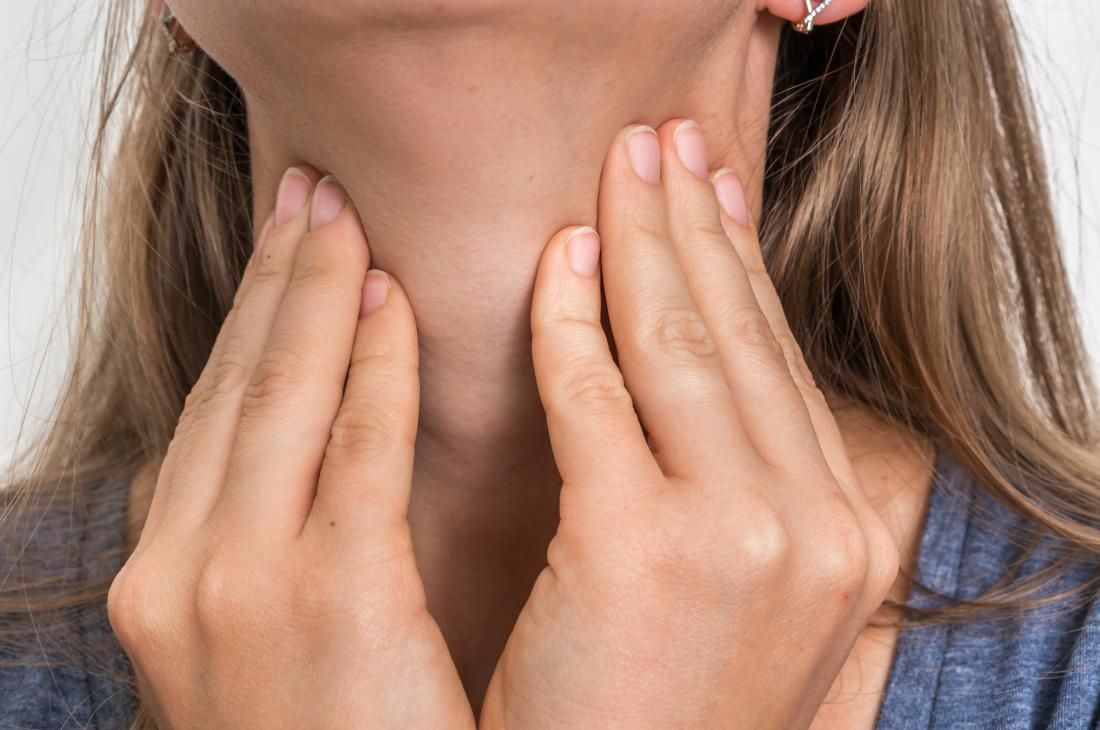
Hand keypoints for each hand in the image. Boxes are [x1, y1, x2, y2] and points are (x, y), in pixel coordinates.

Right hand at [107, 168, 473, 728]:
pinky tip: (393, 303)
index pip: (215, 415)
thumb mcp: (264, 641)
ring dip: (316, 295)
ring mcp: (240, 584)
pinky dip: (372, 368)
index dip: (250, 320)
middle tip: (310, 196)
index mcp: (170, 578)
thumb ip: (278, 544)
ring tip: (345, 218)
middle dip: (275, 280)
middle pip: (236, 387)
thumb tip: (315, 460)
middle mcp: (182, 568)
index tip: (288, 250)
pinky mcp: (326, 602)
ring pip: (281, 396)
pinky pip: (356, 452)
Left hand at [480, 120, 899, 728]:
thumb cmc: (664, 717)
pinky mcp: (643, 545)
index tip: (714, 194)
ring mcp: (742, 535)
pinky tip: (558, 262)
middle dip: (698, 223)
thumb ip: (748, 496)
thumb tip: (716, 392)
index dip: (743, 267)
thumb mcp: (745, 603)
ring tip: (618, 169)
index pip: (781, 366)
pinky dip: (570, 319)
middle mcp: (817, 527)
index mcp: (844, 538)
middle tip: (663, 143)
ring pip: (681, 342)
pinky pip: (595, 393)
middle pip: (742, 334)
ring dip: (643, 240)